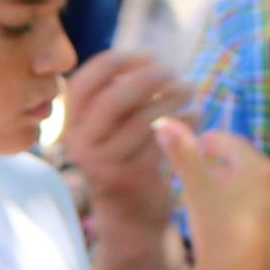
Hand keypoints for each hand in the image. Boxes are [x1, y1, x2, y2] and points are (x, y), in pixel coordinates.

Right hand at [58, 54, 183, 226]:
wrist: (129, 213)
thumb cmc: (126, 155)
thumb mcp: (110, 125)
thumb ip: (117, 94)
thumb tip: (147, 58)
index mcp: (71, 124)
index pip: (82, 84)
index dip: (114, 63)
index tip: (146, 55)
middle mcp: (80, 144)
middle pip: (113, 99)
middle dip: (146, 78)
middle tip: (171, 70)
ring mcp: (104, 164)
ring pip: (142, 120)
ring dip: (171, 98)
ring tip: (189, 88)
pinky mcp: (131, 178)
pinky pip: (161, 142)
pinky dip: (184, 123)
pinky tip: (198, 115)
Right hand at [158, 120, 269, 269]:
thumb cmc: (214, 228)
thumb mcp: (194, 186)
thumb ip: (181, 152)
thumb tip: (164, 122)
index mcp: (259, 169)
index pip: (232, 143)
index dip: (211, 141)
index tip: (199, 144)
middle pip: (249, 169)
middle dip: (228, 167)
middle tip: (207, 171)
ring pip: (261, 198)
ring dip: (242, 194)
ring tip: (220, 202)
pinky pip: (268, 224)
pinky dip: (252, 221)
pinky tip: (235, 232)